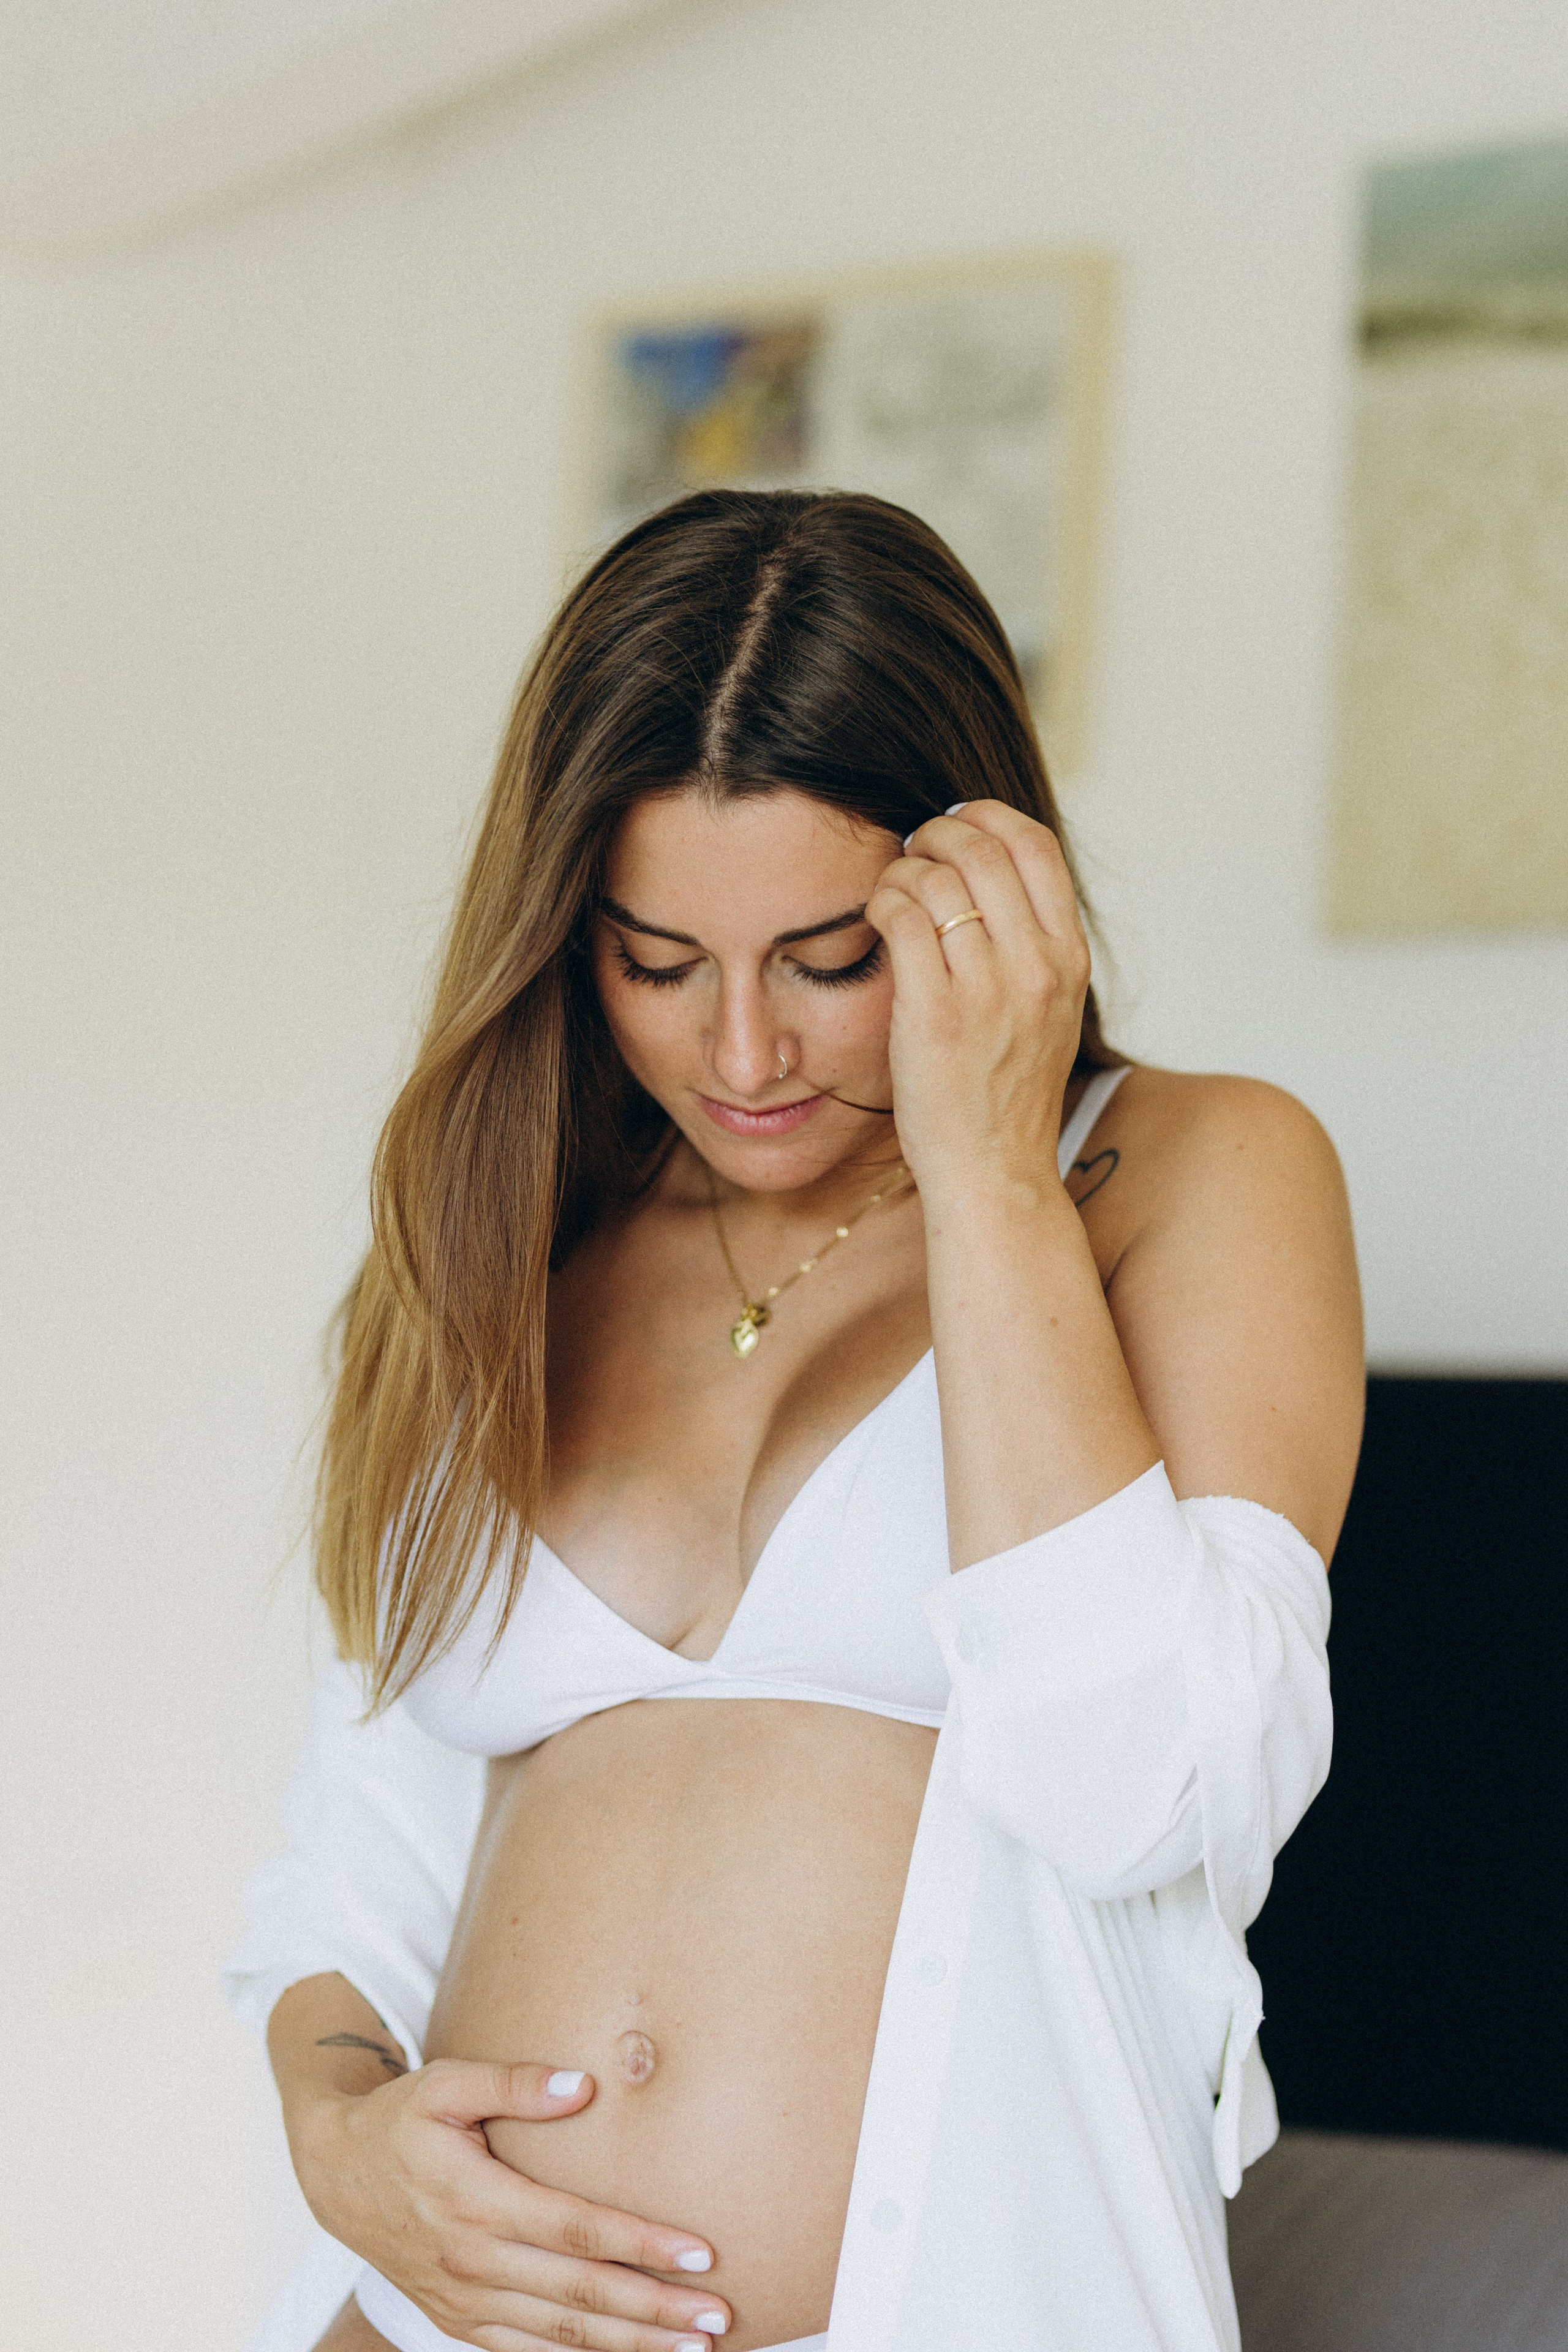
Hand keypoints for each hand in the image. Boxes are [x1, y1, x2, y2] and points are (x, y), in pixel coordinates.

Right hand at [291, 2059, 731, 2351]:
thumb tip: (583, 2085)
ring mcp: (465, 2300)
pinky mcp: (459, 2319)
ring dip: (630, 2345)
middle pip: (580, 2293)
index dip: (640, 2245)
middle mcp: (473, 2261)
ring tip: (693, 2348)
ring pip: (560, 2333)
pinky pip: (526, 2351)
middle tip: (718, 2318)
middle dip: (654, 2310)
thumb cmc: (402, 2118)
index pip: (576, 2231)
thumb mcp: (446, 2082)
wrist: (336, 2173)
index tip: (700, 2253)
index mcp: (476, 2201)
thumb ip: (514, 2082)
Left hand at [865, 801, 1091, 1198]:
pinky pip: (902, 918)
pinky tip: (877, 915)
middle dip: (934, 835)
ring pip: (937, 879)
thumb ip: (1034, 946)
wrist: (995, 1170)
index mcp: (1069, 959)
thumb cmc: (1009, 1094)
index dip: (989, 817)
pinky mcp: (935, 1014)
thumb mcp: (1050, 1011)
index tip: (957, 824)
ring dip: (903, 869)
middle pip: (982, 849)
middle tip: (911, 850)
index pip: (1037, 846)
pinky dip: (883, 901)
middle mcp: (1036, 967)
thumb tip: (991, 877)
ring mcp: (987, 990)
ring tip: (891, 889)